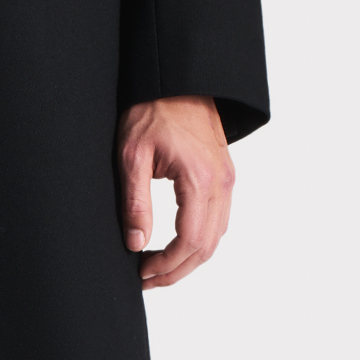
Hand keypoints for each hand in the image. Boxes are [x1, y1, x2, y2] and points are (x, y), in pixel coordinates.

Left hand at [116, 95, 233, 289]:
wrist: (177, 80)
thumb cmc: (152, 109)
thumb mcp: (132, 155)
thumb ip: (135, 202)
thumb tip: (136, 243)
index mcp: (200, 178)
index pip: (189, 240)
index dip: (166, 265)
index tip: (142, 274)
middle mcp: (222, 182)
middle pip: (207, 246)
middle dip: (177, 270)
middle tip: (147, 279)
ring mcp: (227, 179)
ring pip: (216, 237)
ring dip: (189, 259)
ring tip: (157, 267)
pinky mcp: (224, 176)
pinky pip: (219, 221)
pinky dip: (200, 241)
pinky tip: (176, 245)